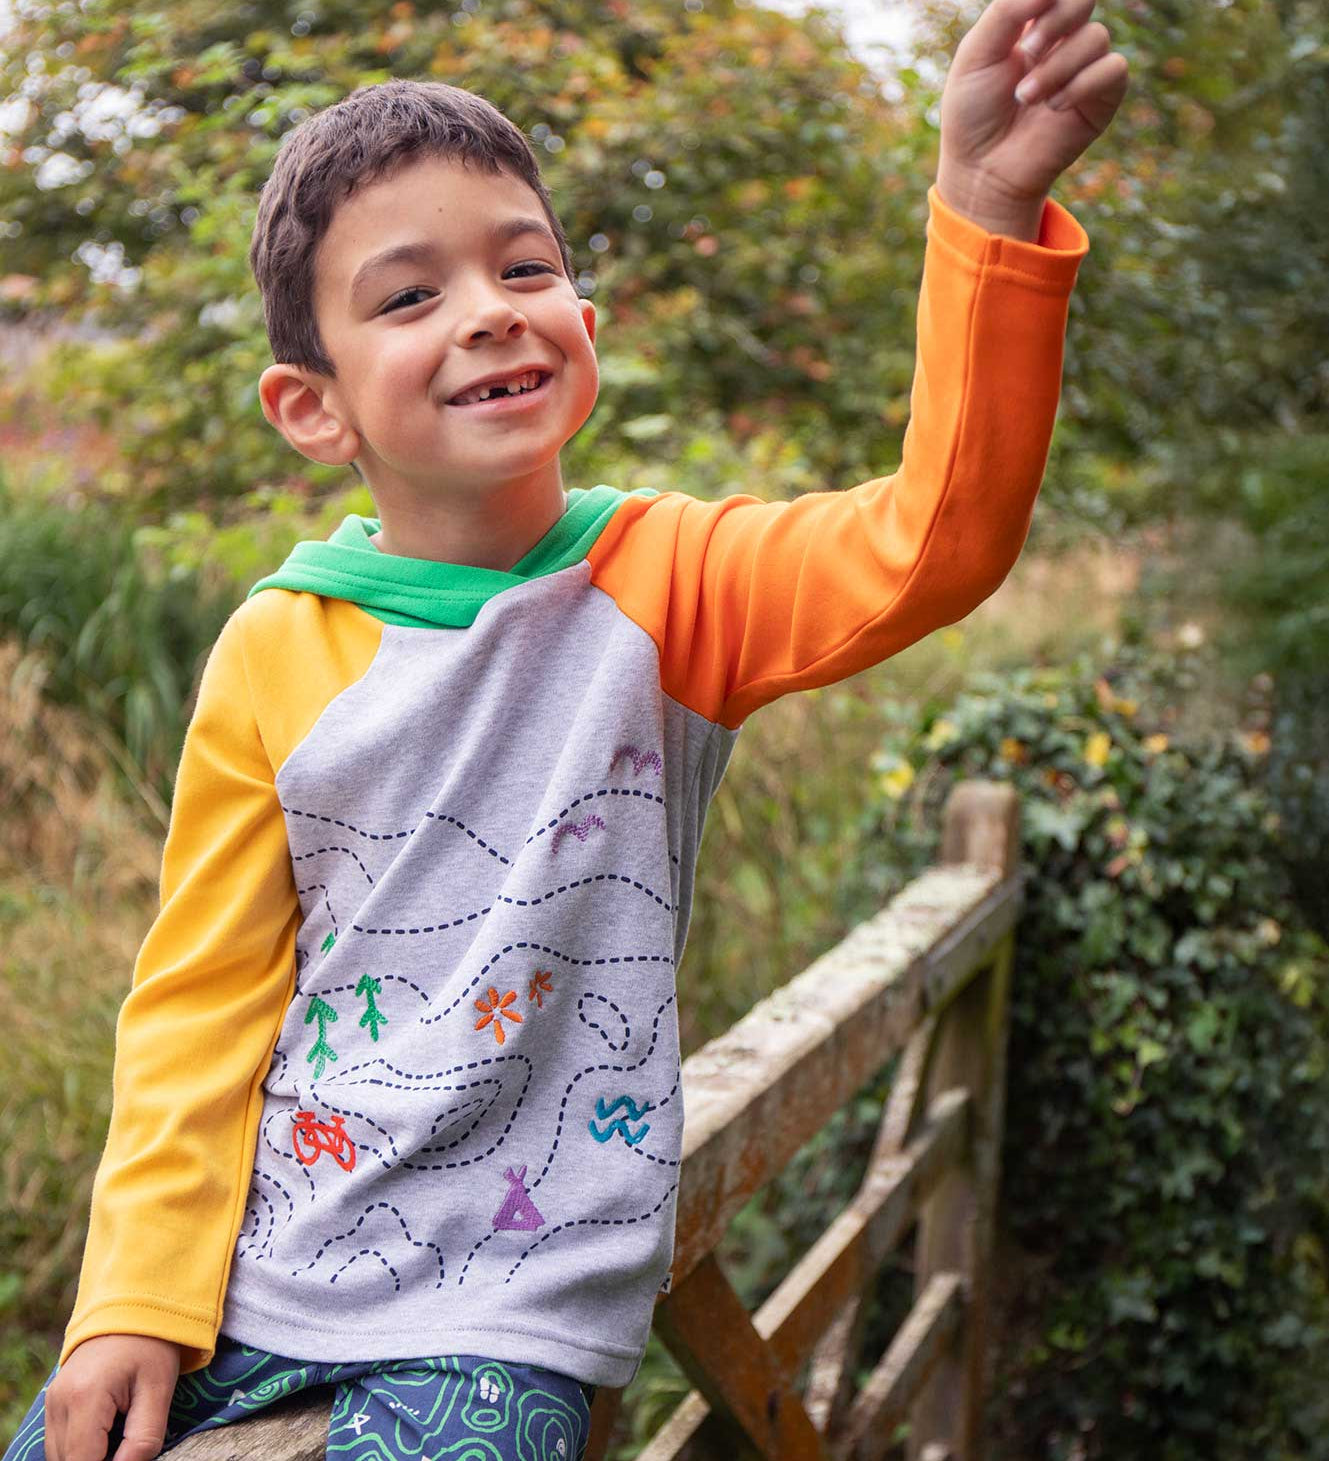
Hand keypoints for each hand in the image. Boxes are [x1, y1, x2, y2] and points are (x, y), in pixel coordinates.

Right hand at [44, 1334, 180, 1460]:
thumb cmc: (151, 1346)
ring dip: (87, 1456)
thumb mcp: (159, 1389)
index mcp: (86, 1397)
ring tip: (119, 1437)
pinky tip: (106, 1433)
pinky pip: (60, 1441)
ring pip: (60, 1455)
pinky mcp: (53, 1401)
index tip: (127, 1458)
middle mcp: (59, 1402)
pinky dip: (80, 1447)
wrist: (132, 1306)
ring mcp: (51, 1401)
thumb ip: (144, 1438)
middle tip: (127, 1447)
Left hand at [936, 0, 1129, 239]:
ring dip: (1057, 67)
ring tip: (1026, 98)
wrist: (982, 170)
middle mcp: (1062, 41)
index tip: (1028, 12)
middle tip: (1026, 50)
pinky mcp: (1102, 99)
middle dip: (1056, 20)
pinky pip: (1113, 69)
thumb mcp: (977, 53)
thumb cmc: (973, 113)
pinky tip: (1053, 107)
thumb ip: (1008, 11)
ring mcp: (1084, 68)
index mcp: (1032, 23)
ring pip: (1096, 37)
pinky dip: (1082, 85)